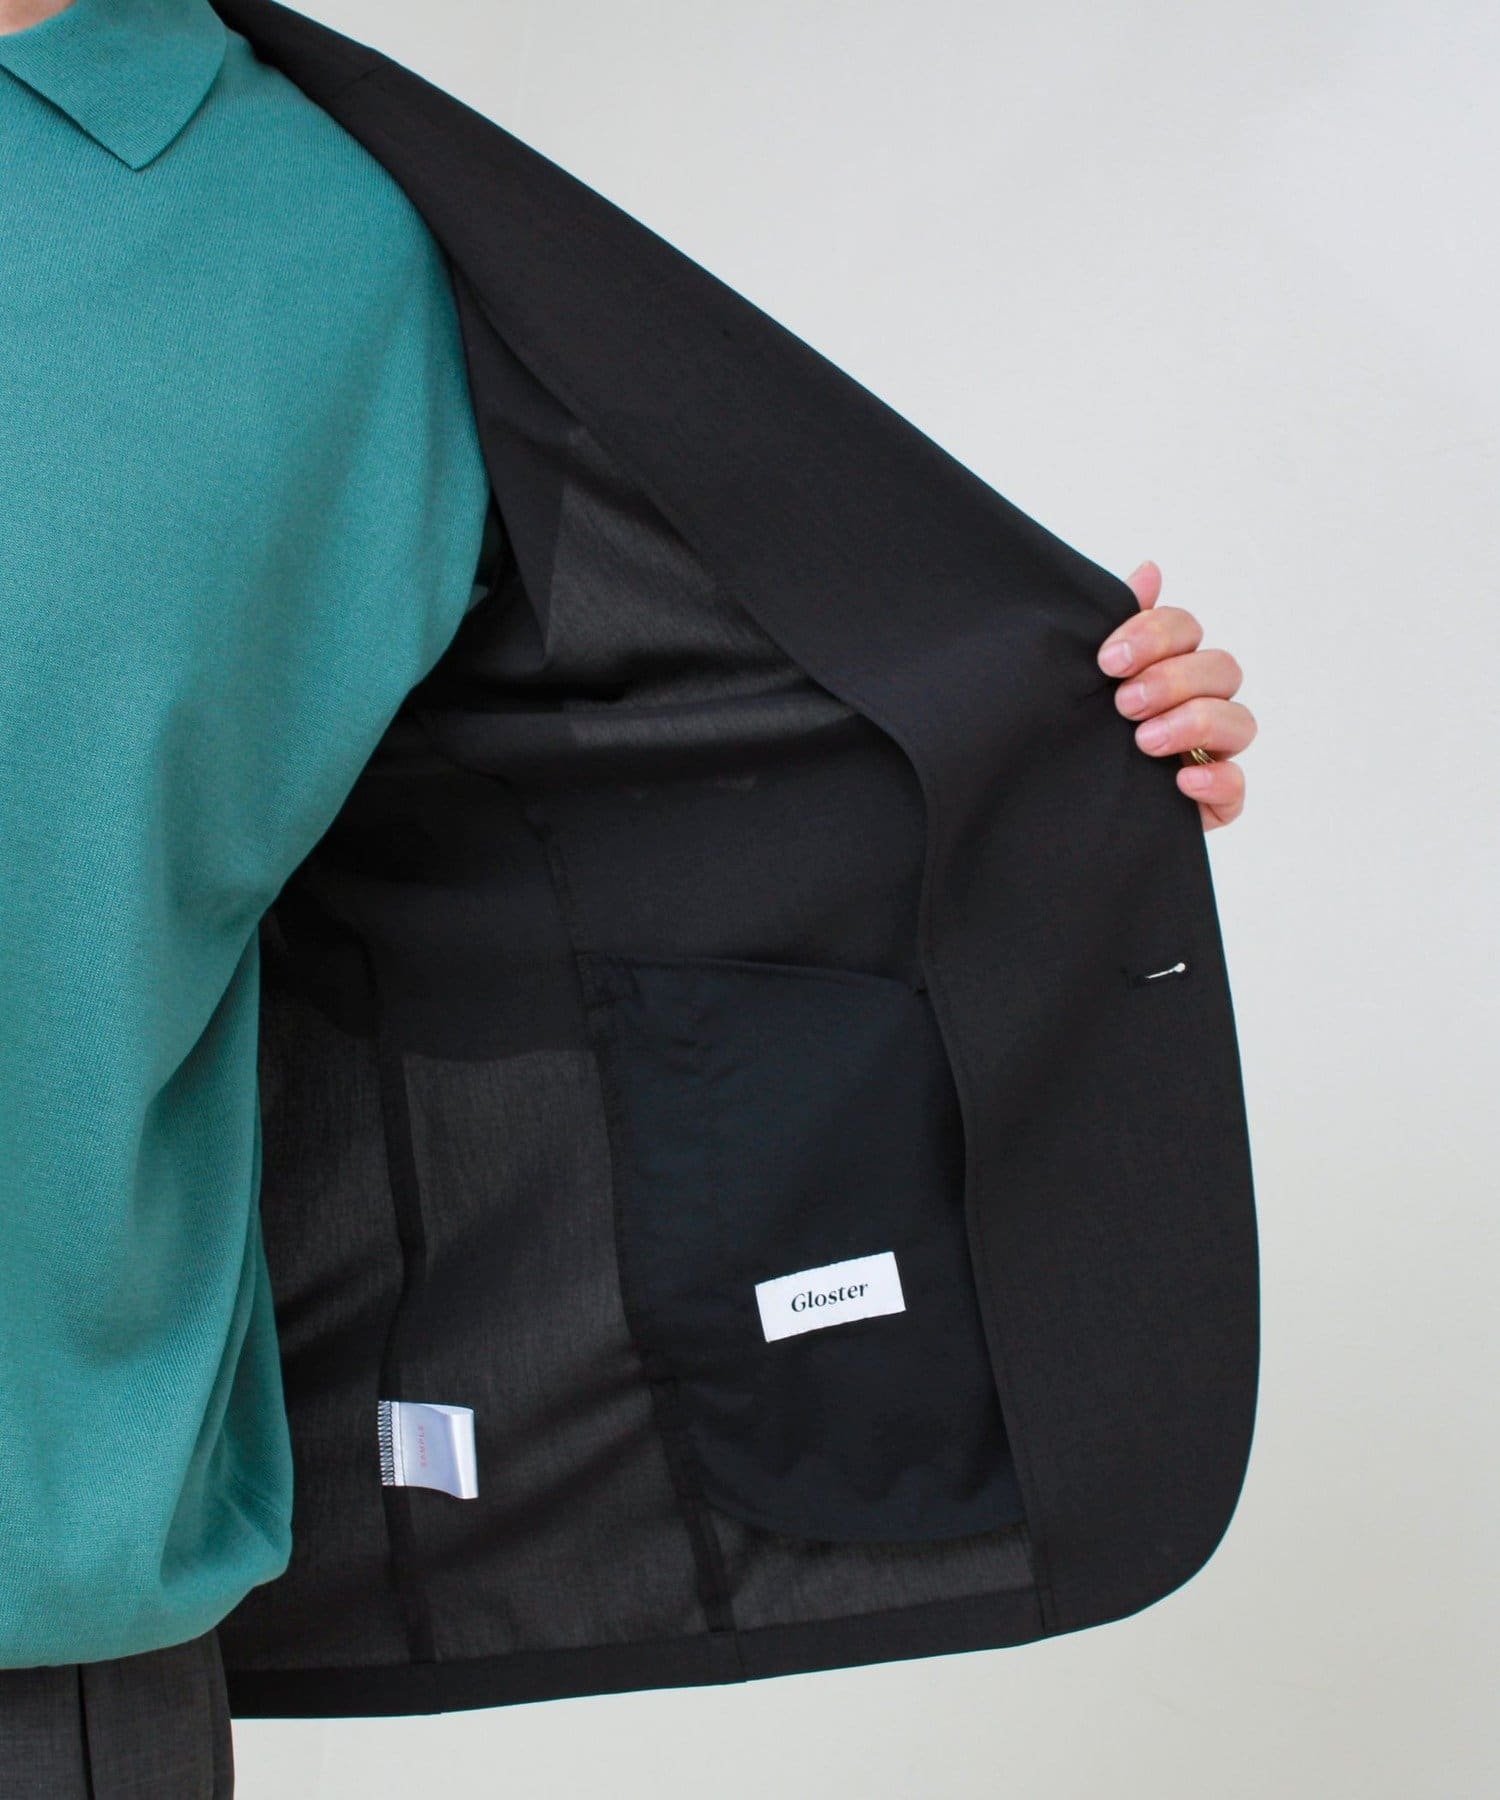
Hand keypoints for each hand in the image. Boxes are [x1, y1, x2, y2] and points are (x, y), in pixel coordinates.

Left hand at [1096, 561, 1254, 830]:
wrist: (1047, 808)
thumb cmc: (1072, 734)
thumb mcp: (1084, 679)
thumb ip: (1120, 627)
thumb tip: (1150, 570)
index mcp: (1167, 665)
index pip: (1185, 630)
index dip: (1155, 636)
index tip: (1107, 660)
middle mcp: (1196, 703)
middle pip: (1221, 669)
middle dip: (1173, 680)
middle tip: (1124, 703)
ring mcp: (1209, 752)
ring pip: (1240, 722)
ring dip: (1196, 723)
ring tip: (1144, 741)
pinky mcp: (1211, 802)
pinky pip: (1237, 787)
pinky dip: (1216, 780)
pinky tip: (1180, 780)